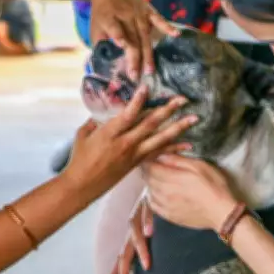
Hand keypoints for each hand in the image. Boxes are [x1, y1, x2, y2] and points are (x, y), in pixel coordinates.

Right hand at [63, 85, 196, 197]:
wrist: (82, 186)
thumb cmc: (79, 159)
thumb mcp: (83, 134)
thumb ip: (95, 120)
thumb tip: (103, 110)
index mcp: (110, 133)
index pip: (128, 114)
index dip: (138, 100)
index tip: (147, 88)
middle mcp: (125, 143)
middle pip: (150, 124)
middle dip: (168, 110)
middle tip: (183, 99)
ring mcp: (133, 154)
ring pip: (160, 139)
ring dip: (178, 127)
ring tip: (193, 119)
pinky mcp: (137, 163)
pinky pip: (159, 153)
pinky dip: (174, 148)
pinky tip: (188, 144)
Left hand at [90, 0, 179, 80]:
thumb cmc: (102, 11)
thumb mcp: (94, 25)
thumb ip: (99, 43)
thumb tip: (100, 65)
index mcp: (108, 18)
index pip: (114, 29)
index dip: (118, 38)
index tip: (121, 47)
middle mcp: (124, 15)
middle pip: (131, 39)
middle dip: (134, 58)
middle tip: (135, 76)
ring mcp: (138, 12)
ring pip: (144, 35)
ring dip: (147, 53)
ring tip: (150, 70)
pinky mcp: (147, 9)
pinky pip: (158, 19)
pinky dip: (167, 26)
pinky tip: (176, 34)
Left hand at [106, 197, 152, 273]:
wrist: (151, 173)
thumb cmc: (152, 199)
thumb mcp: (146, 218)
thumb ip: (145, 231)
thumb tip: (147, 250)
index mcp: (131, 232)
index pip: (121, 255)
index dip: (115, 272)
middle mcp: (132, 225)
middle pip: (125, 250)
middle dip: (123, 270)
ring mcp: (139, 212)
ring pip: (136, 233)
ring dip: (141, 249)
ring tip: (147, 265)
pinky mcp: (148, 200)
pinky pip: (148, 212)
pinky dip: (148, 222)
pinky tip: (150, 232)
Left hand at [142, 154, 236, 230]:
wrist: (221, 213)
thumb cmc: (213, 186)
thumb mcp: (199, 166)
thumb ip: (178, 160)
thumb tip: (162, 156)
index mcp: (171, 178)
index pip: (149, 166)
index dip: (149, 160)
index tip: (153, 157)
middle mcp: (164, 192)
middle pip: (147, 178)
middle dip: (150, 170)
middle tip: (157, 166)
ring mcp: (165, 206)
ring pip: (149, 191)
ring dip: (151, 184)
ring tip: (161, 180)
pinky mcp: (169, 216)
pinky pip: (153, 205)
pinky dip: (153, 197)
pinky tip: (161, 194)